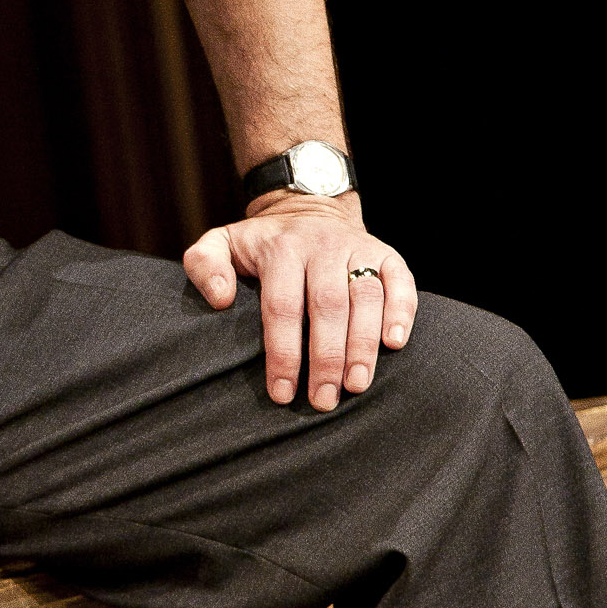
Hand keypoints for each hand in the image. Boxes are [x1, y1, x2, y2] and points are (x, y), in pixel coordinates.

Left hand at [183, 194, 416, 410]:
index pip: (282, 306)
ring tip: (356, 385)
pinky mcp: (387, 254)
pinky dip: (401, 312)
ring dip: (363, 344)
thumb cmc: (262, 243)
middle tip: (324, 400)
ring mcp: (357, 248)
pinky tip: (394, 344)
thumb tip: (220, 300)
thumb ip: (204, 265)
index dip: (283, 353)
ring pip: (365, 297)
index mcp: (281, 248)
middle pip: (327, 306)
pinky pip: (400, 281)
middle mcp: (321, 245)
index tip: (282, 393)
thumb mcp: (222, 242)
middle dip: (326, 358)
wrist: (308, 207)